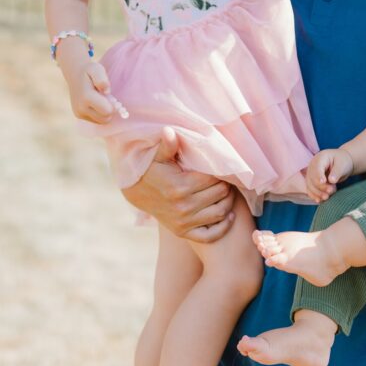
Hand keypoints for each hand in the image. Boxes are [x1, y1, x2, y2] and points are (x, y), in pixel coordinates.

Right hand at [68, 61, 113, 122]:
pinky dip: (100, 113)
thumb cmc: (89, 71)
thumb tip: (107, 91)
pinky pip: (96, 120)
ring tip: (101, 100)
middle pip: (105, 118)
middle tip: (107, 98)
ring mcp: (79, 113)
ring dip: (105, 112)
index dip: (114, 105)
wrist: (74, 74)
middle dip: (110, 110)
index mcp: (87, 97)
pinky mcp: (79, 115)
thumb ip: (102, 79)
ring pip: (101, 121)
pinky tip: (96, 103)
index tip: (112, 97)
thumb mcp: (96, 69)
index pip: (108, 111)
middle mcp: (81, 108)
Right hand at [122, 128, 236, 241]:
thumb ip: (167, 145)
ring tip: (228, 192)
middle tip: (228, 179)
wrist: (137, 193)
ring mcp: (184, 222)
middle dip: (226, 185)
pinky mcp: (183, 232)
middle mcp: (183, 206)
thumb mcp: (157, 157)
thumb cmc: (151, 170)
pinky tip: (228, 216)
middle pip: (219, 194)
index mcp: (180, 187)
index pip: (213, 179)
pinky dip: (223, 227)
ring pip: (219, 213)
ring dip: (229, 202)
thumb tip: (169, 130)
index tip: (223, 167)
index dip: (222, 172)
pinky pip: (210, 235)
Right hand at [305, 148, 353, 202]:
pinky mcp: (312, 182)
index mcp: (320, 158)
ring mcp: (311, 174)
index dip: (319, 176)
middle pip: (312, 178)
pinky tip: (320, 201)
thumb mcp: (342, 165)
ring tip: (327, 197)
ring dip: (317, 193)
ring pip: (310, 186)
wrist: (341, 163)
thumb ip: (336, 172)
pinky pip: (310, 190)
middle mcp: (312, 166)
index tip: (324, 182)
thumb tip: (331, 181)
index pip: (317, 168)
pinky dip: (314, 196)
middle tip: (331, 191)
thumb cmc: (342, 162)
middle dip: (321, 187)